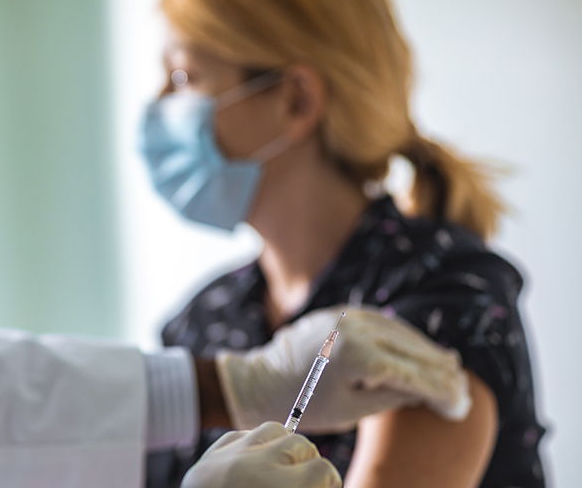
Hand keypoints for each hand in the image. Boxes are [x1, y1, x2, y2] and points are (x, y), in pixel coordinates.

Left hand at [182, 422, 340, 487]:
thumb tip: (325, 483)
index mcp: (282, 487)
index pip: (324, 469)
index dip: (328, 483)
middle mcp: (256, 466)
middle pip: (301, 444)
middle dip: (307, 463)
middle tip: (303, 482)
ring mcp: (230, 456)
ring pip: (273, 429)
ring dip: (281, 447)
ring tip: (279, 470)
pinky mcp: (209, 457)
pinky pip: (240, 435)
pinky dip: (250, 447)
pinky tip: (252, 466)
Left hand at [216, 306, 469, 433]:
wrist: (260, 381)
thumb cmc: (305, 404)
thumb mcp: (353, 410)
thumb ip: (393, 394)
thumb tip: (431, 388)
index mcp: (358, 357)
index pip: (414, 374)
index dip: (441, 392)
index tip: (460, 406)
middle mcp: (355, 329)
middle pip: (412, 349)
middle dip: (440, 371)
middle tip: (462, 389)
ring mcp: (347, 317)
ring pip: (400, 332)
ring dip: (426, 350)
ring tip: (449, 368)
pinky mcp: (340, 313)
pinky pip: (382, 322)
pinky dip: (404, 336)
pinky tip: (419, 348)